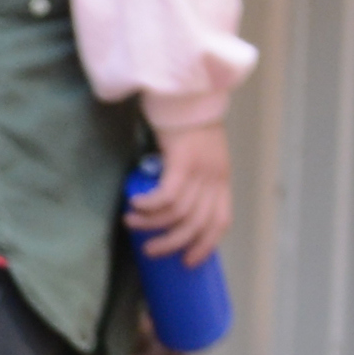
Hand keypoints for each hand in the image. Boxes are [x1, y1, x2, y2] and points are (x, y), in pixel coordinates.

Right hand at [129, 119, 230, 253]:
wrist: (186, 92)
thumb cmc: (186, 124)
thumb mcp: (198, 156)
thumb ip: (192, 179)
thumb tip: (170, 209)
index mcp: (221, 179)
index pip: (220, 221)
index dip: (205, 246)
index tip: (187, 262)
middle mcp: (214, 177)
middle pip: (197, 224)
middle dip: (172, 243)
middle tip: (150, 250)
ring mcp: (200, 170)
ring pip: (178, 213)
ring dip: (152, 224)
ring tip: (132, 223)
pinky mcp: (183, 161)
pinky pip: (166, 195)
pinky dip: (149, 205)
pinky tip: (134, 205)